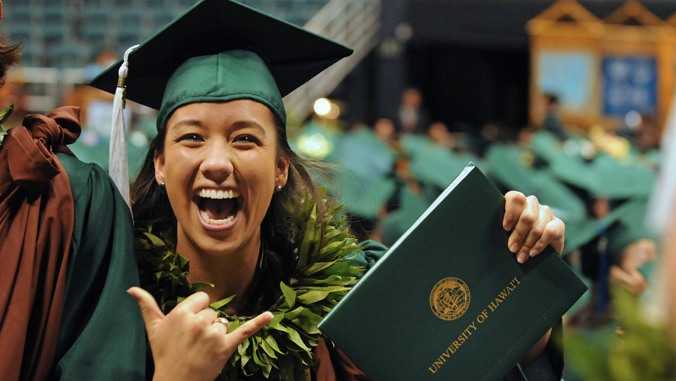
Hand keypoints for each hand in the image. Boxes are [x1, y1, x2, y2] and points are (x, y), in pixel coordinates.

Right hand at [127, 287, 273, 380]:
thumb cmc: (164, 354)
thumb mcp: (153, 329)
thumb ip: (146, 306)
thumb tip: (132, 289)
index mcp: (181, 312)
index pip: (202, 299)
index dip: (197, 312)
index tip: (189, 326)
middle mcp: (198, 321)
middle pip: (213, 312)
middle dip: (206, 324)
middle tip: (194, 342)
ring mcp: (212, 334)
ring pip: (223, 322)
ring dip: (217, 333)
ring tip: (203, 348)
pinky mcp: (225, 347)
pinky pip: (245, 331)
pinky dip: (259, 323)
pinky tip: (270, 315)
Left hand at [503, 191, 564, 262]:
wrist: (537, 252)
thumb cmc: (516, 240)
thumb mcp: (507, 233)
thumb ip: (507, 231)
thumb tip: (508, 241)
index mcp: (518, 202)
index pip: (516, 199)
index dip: (511, 214)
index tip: (506, 228)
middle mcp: (532, 204)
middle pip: (527, 217)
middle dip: (518, 235)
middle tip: (513, 248)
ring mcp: (546, 212)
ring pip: (537, 227)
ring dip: (528, 244)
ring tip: (522, 255)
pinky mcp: (558, 224)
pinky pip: (550, 232)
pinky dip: (540, 244)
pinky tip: (533, 252)